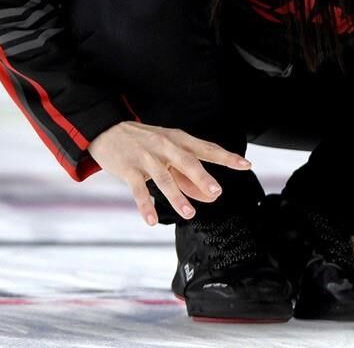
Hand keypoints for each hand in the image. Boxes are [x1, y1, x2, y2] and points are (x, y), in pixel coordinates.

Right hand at [87, 121, 250, 225]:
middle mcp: (165, 146)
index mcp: (179, 140)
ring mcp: (146, 157)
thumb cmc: (145, 144)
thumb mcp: (169, 154)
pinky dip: (146, 206)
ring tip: (189, 214)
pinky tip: (152, 221)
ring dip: (177, 197)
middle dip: (202, 177)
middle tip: (216, 192)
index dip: (226, 157)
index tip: (245, 165)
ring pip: (164, 178)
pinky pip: (139, 190)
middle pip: (187, 161)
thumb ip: (189, 176)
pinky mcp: (129, 169)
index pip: (206, 148)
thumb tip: (210, 196)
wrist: (108, 132)